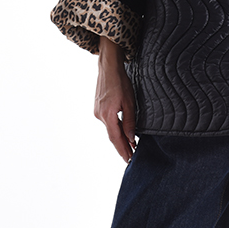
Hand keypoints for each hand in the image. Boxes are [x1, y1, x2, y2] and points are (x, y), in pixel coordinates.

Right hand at [94, 35, 136, 163]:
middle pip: (112, 136)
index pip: (116, 138)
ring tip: (129, 148)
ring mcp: (97, 112)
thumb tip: (131, 139)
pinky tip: (121, 134)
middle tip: (130, 158)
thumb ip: (129, 122)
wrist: (108, 67)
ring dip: (119, 139)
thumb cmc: (120, 82)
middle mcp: (99, 115)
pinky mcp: (97, 108)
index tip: (128, 160)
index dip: (123, 150)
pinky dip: (115, 129)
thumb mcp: (130, 102)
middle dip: (121, 147)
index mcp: (107, 115)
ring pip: (110, 129)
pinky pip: (107, 123)